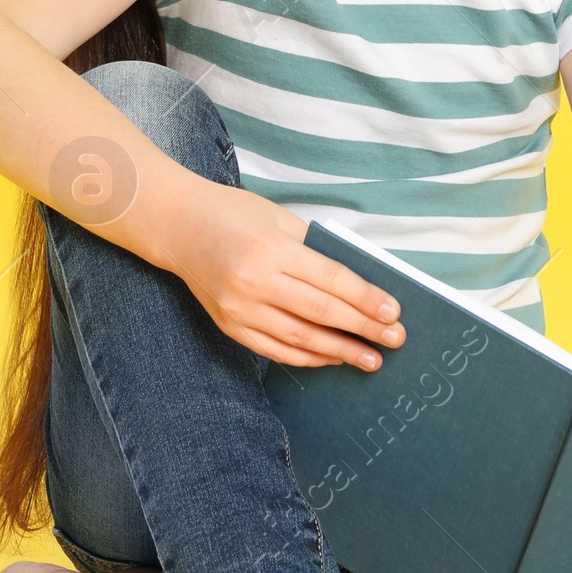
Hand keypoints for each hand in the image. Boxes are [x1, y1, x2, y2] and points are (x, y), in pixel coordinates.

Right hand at [171, 185, 406, 370]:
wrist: (178, 225)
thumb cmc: (232, 213)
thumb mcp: (278, 217)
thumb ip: (314, 249)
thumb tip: (359, 283)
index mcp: (271, 248)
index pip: (331, 279)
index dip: (366, 299)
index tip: (393, 313)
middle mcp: (254, 282)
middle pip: (321, 312)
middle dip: (362, 329)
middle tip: (393, 340)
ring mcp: (239, 309)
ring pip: (300, 339)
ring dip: (340, 351)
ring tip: (370, 359)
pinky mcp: (230, 326)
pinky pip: (276, 350)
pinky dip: (308, 357)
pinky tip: (332, 358)